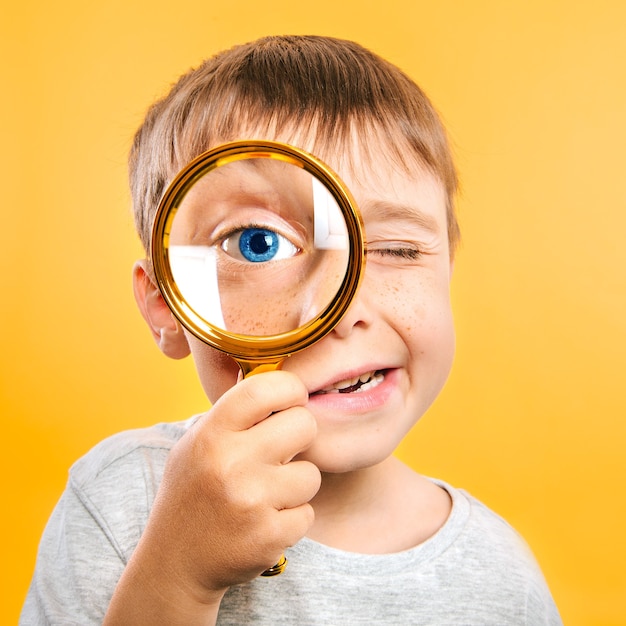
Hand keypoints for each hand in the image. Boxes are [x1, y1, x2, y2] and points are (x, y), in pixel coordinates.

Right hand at [105, 370, 319, 623]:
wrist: (174, 564)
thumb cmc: (194, 492)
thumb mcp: (197, 444)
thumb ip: (236, 416)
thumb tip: (286, 387)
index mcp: (211, 434)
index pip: (266, 387)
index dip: (290, 389)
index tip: (291, 401)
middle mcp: (230, 463)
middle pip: (304, 424)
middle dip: (300, 437)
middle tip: (283, 450)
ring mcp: (251, 502)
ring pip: (311, 474)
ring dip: (296, 485)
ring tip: (267, 493)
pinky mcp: (268, 537)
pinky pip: (307, 513)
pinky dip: (292, 519)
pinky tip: (265, 521)